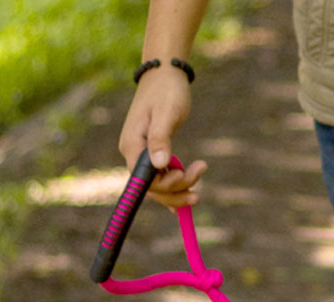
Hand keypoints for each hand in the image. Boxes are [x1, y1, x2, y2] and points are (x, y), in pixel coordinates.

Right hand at [117, 66, 206, 207]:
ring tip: (200, 173)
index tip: (184, 176)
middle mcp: (133, 153)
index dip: (165, 186)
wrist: (164, 74)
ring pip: (157, 185)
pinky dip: (174, 186)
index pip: (144, 180)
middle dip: (176, 189)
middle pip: (151, 187)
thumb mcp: (166, 113)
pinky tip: (188, 194)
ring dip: (179, 188)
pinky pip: (160, 177)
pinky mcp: (151, 152)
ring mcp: (141, 154)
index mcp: (132, 145)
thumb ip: (161, 138)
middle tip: (200, 179)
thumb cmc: (167, 91)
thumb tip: (160, 165)